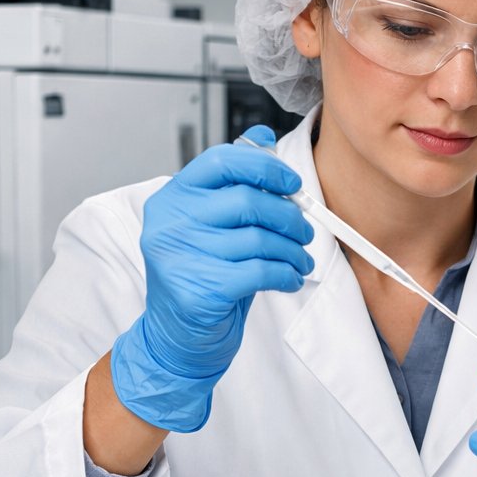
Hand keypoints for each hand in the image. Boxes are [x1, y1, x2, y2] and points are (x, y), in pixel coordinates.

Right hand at [111, 125, 313, 431]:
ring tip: (301, 259)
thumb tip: (262, 138)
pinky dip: (286, 273)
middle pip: (248, 201)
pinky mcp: (198, 289)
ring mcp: (180, 256)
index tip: (292, 183)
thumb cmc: (201, 276)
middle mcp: (170, 223)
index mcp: (173, 198)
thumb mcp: (213, 225)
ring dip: (292, 250)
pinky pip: (260, 271)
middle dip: (289, 216)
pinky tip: (289, 278)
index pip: (221, 161)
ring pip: (259, 239)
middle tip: (305, 231)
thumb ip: (235, 183)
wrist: (178, 337)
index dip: (265, 168)